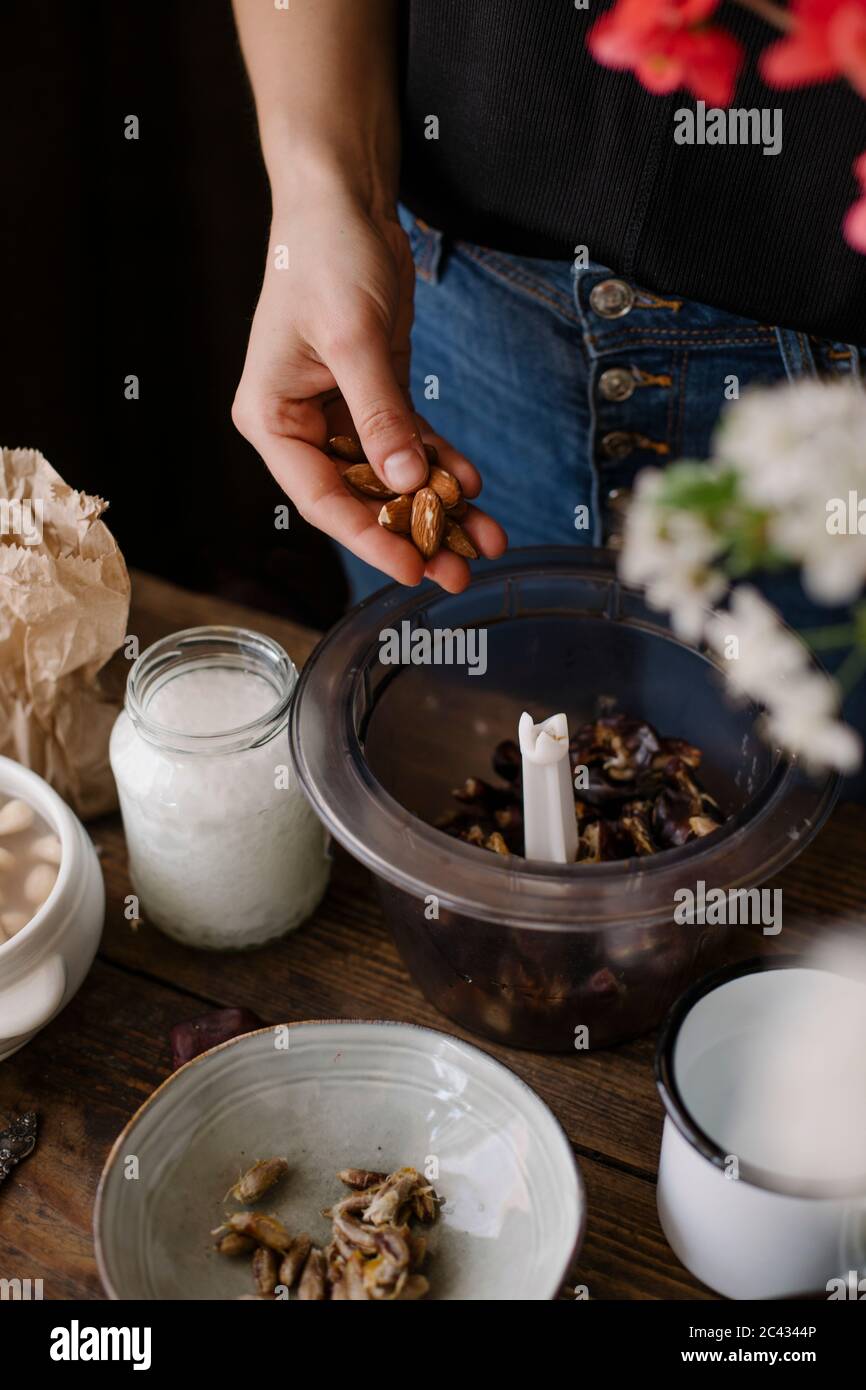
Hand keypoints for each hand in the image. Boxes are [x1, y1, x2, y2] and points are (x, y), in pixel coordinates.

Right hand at [232, 181, 506, 590]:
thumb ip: (379, 414)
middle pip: (361, 498)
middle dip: (414, 535)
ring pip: (391, 478)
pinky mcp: (373, 396)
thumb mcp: (353, 337)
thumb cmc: (324, 256)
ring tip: (486, 542)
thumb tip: (403, 483)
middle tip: (459, 574)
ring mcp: (337, 415)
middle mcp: (300, 426)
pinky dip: (440, 464)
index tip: (414, 569)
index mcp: (271, 419)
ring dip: (439, 507)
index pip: (323, 498)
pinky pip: (409, 445)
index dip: (371, 539)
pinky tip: (474, 484)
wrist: (341, 200)